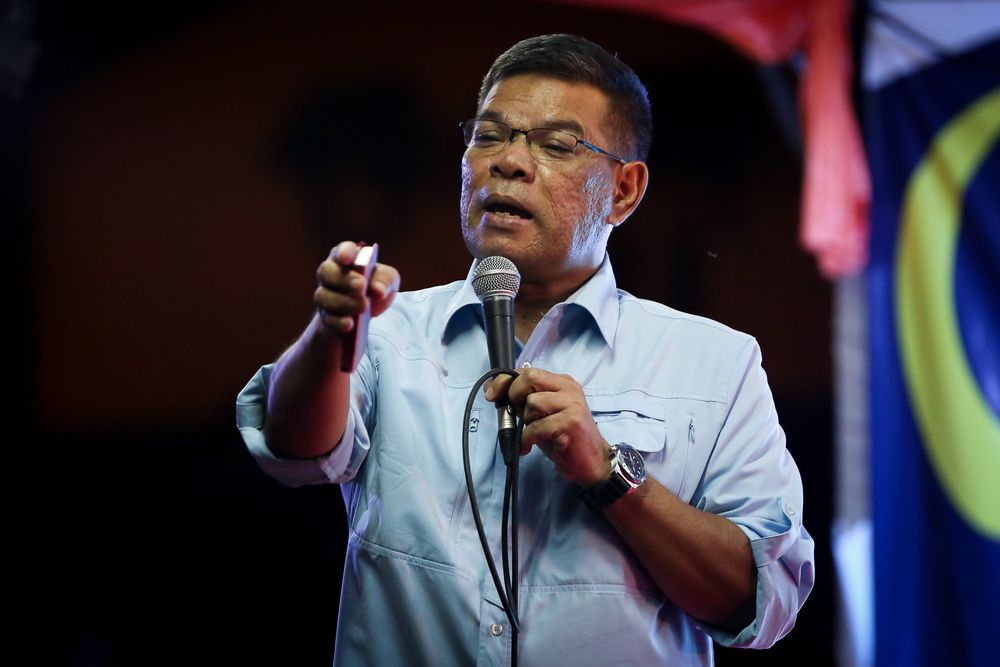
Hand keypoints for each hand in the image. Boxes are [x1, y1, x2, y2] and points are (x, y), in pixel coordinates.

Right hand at [314, 241, 399, 336]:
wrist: (364, 318)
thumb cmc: (374, 289)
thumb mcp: (388, 282)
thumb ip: (386, 280)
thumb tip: (377, 290)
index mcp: (346, 259)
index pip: (341, 250)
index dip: (344, 252)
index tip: (348, 258)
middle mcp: (330, 275)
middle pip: (326, 271)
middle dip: (343, 279)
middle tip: (361, 286)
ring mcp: (325, 297)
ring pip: (323, 296)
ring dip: (343, 302)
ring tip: (363, 307)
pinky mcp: (325, 318)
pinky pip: (326, 319)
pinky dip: (338, 321)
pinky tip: (349, 324)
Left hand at [486, 368, 610, 486]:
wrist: (591, 461)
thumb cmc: (563, 438)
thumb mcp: (540, 415)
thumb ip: (522, 401)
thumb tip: (493, 390)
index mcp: (561, 383)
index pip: (527, 371)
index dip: (505, 381)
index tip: (492, 395)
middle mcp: (569, 388)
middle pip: (529, 378)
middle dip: (514, 396)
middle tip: (517, 416)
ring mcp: (573, 404)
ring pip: (532, 402)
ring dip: (526, 422)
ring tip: (533, 434)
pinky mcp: (571, 422)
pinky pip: (538, 426)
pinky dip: (528, 438)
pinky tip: (529, 446)